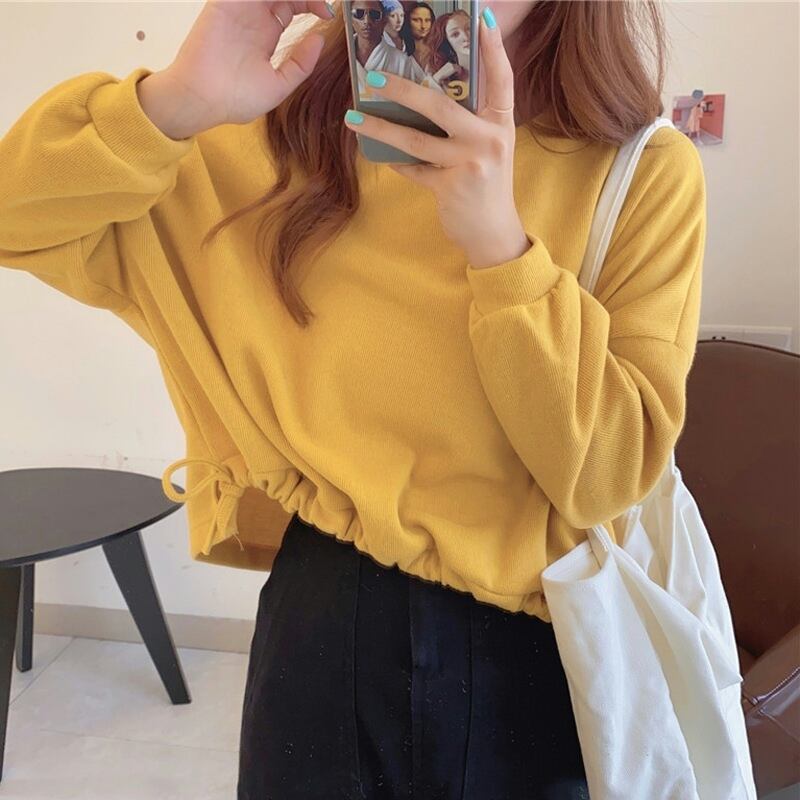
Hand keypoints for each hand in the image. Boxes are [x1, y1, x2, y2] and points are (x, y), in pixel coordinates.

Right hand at [164, 0, 334, 131]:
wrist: (203, 100)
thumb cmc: (236, 99)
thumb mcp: (279, 86)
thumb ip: (301, 65)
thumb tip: (319, 39)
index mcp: (267, 34)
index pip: (294, 4)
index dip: (313, 3)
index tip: (327, 15)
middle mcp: (254, 16)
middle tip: (322, 4)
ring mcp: (239, 7)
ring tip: (308, 0)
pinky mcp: (225, 2)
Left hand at [343, 9, 530, 267]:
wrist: (493, 233)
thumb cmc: (486, 185)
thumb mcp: (488, 148)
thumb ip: (469, 123)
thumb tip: (424, 96)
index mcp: (501, 124)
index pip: (501, 78)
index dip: (493, 47)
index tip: (484, 16)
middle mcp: (489, 140)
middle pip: (440, 106)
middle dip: (403, 89)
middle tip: (373, 76)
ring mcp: (469, 164)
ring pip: (416, 140)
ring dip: (381, 127)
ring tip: (353, 116)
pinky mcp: (450, 188)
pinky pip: (413, 169)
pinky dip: (396, 161)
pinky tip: (377, 152)